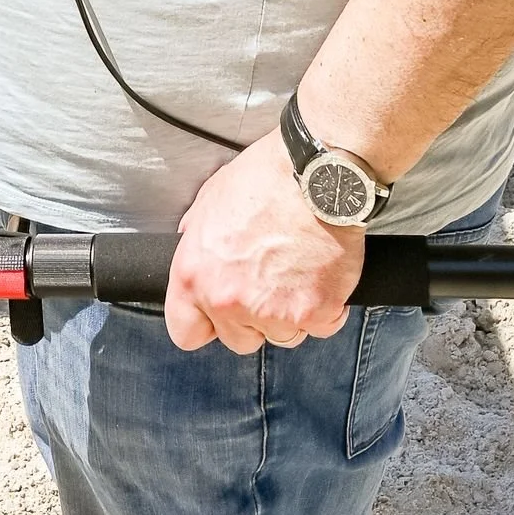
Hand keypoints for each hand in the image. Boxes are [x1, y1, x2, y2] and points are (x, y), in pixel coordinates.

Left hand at [166, 126, 365, 353]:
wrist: (318, 173)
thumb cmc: (266, 178)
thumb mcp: (211, 197)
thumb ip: (197, 235)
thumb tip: (194, 247)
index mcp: (195, 275)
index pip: (186, 332)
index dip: (206, 324)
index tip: (221, 315)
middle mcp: (229, 300)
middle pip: (240, 340)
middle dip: (254, 319)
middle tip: (271, 282)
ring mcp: (273, 312)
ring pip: (283, 337)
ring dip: (292, 314)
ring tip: (300, 270)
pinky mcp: (314, 312)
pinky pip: (322, 326)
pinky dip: (328, 307)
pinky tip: (325, 273)